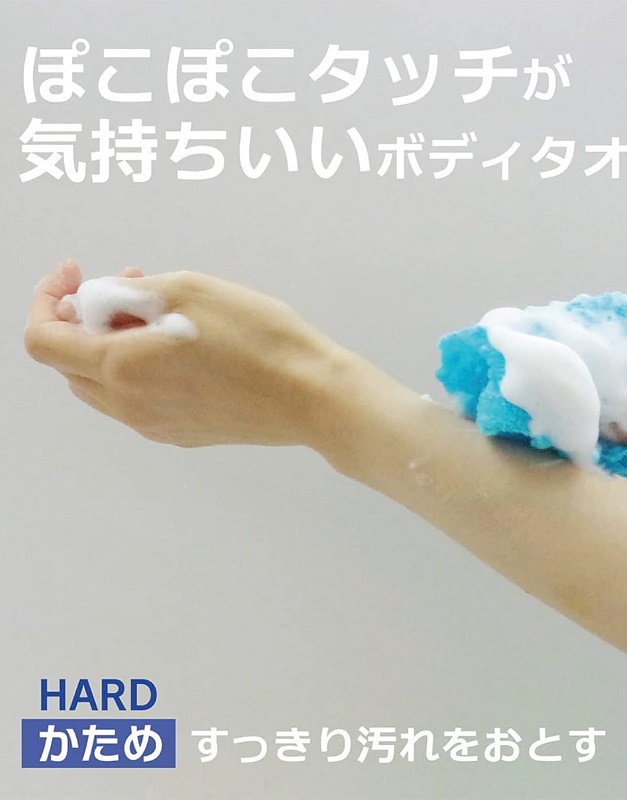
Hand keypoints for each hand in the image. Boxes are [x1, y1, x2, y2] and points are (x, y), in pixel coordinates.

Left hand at [25, 260, 342, 449]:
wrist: (311, 395)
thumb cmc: (261, 341)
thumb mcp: (189, 289)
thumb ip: (128, 292)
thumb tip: (102, 302)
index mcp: (122, 368)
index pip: (45, 339)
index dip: (49, 299)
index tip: (74, 275)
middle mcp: (130, 405)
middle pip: (73, 363)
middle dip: (88, 319)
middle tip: (128, 286)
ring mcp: (157, 424)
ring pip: (106, 384)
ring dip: (115, 345)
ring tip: (161, 313)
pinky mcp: (184, 432)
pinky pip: (140, 400)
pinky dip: (141, 369)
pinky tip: (182, 347)